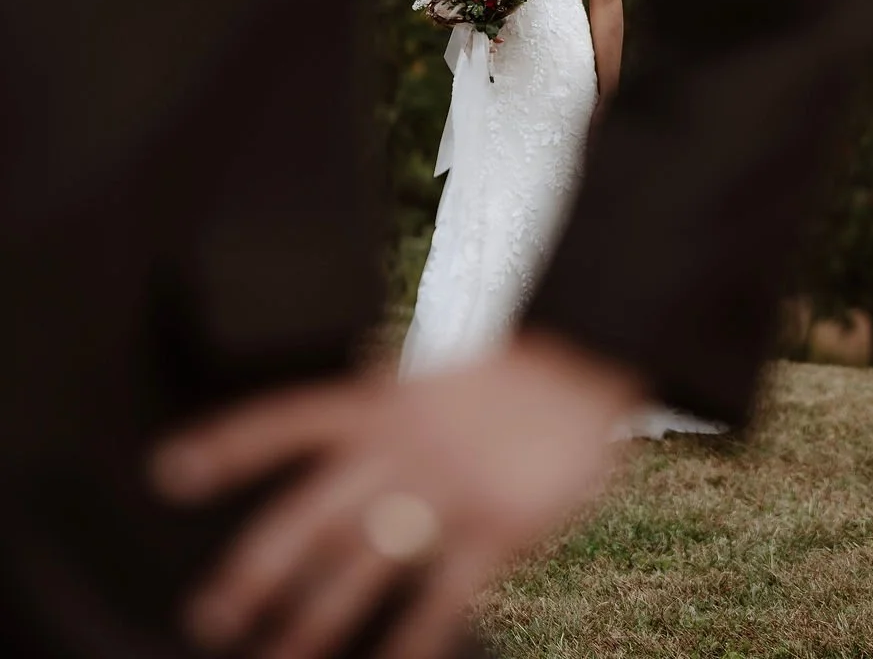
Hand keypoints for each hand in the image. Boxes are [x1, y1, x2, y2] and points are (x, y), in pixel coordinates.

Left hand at [149, 331, 645, 658]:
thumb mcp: (432, 372)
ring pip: (363, 565)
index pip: (290, 419)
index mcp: (382, 400)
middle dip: (256, 569)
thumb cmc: (507, 374)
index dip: (230, 445)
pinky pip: (443, 598)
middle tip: (211, 614)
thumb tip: (332, 422)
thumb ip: (381, 401)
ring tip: (278, 658)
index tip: (171, 472)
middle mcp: (404, 443)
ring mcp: (449, 486)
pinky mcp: (498, 526)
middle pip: (313, 514)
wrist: (586, 359)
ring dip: (313, 620)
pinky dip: (413, 642)